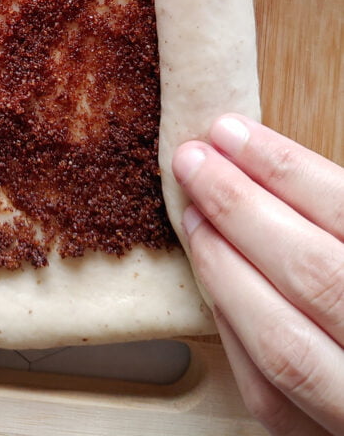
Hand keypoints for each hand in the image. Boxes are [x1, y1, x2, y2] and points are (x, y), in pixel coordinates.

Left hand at [173, 115, 343, 434]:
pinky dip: (234, 326)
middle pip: (313, 273)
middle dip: (240, 207)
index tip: (230, 131)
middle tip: (193, 159)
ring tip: (193, 212)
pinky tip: (213, 277)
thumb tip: (267, 161)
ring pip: (284, 342)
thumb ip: (332, 211)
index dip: (284, 167)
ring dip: (226, 267)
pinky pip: (270, 391)